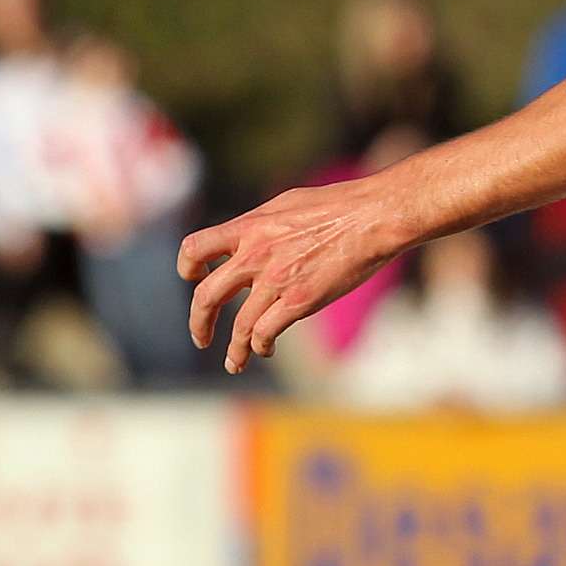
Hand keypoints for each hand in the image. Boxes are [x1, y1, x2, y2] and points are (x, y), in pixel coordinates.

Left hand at [178, 179, 411, 374]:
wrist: (376, 216)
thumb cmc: (342, 204)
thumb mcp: (289, 203)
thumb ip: (262, 225)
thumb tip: (249, 238)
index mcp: (250, 227)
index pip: (195, 249)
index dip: (188, 268)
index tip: (196, 280)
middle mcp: (255, 255)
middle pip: (206, 297)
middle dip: (200, 323)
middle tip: (202, 336)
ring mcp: (276, 280)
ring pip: (238, 327)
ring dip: (233, 350)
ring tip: (234, 363)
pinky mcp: (300, 300)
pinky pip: (265, 333)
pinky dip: (261, 346)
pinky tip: (266, 349)